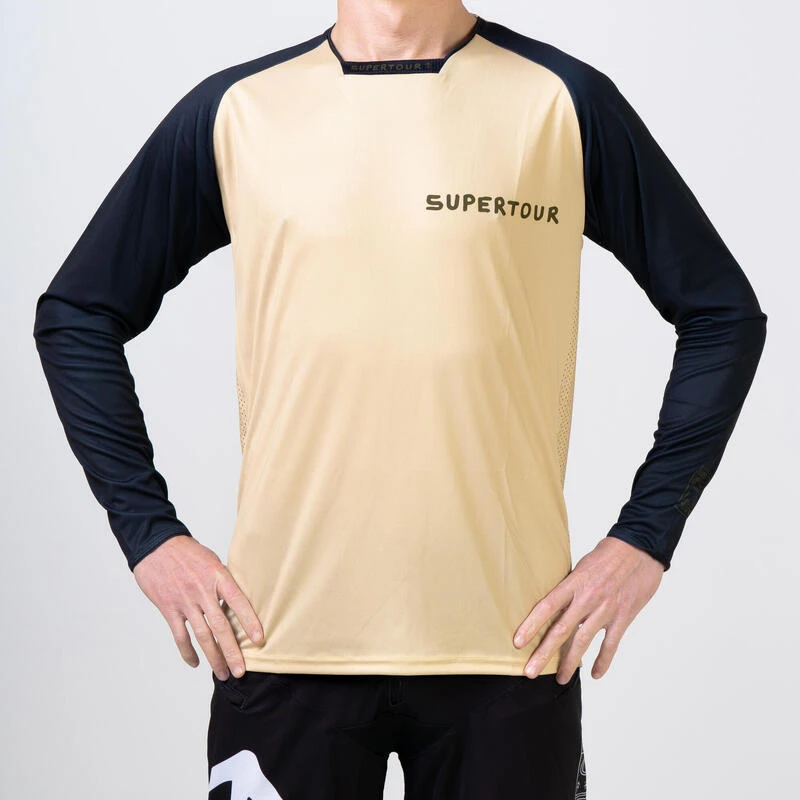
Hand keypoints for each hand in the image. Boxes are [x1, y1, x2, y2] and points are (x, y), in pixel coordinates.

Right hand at [133, 534, 263, 680]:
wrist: (156, 546)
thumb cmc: (188, 552)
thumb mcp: (212, 560)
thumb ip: (223, 582)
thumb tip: (237, 602)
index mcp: (218, 576)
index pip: (238, 602)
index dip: (249, 621)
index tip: (259, 639)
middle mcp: (203, 591)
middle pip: (220, 626)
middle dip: (232, 651)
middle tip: (241, 671)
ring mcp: (185, 601)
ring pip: (202, 636)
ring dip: (214, 657)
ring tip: (223, 673)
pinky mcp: (169, 609)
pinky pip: (180, 636)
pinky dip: (188, 652)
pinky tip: (195, 663)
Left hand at [512, 536, 664, 683]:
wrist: (641, 549)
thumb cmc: (608, 554)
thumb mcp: (582, 566)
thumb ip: (570, 586)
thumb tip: (556, 604)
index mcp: (574, 583)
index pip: (547, 606)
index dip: (531, 625)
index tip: (517, 641)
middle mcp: (588, 598)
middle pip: (561, 630)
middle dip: (544, 654)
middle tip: (531, 671)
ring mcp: (606, 609)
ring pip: (583, 641)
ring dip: (571, 663)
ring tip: (561, 679)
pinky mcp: (624, 617)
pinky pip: (611, 644)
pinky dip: (603, 660)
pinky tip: (595, 674)